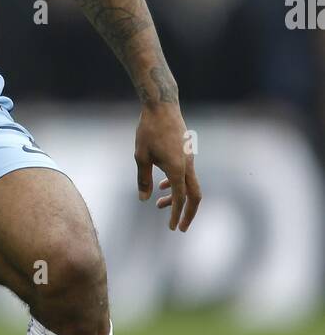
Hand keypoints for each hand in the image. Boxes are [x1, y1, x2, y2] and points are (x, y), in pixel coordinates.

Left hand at [135, 103, 201, 231]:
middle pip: (194, 195)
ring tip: (159, 205)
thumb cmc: (149, 130)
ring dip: (177, 198)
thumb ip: (143, 179)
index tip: (173, 228)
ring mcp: (189, 159)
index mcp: (177, 168)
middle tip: (179, 227)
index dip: (176, 214)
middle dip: (188, 213)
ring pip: (189, 185)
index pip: (180, 198)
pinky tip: (162, 185)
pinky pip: (185, 174)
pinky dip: (176, 184)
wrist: (162, 106)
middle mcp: (187, 165)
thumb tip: (144, 199)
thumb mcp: (141, 156)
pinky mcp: (186, 154)